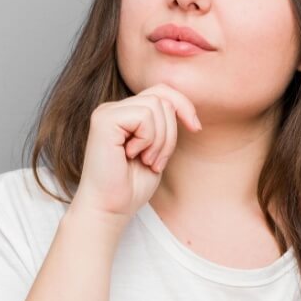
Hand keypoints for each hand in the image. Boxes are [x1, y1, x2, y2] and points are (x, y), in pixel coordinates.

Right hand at [69, 83, 201, 223]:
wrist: (109, 209)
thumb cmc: (131, 186)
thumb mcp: (158, 149)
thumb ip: (164, 125)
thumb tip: (184, 106)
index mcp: (124, 114)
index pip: (162, 91)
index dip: (184, 106)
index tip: (196, 128)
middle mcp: (113, 109)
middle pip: (162, 98)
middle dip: (170, 133)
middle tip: (156, 161)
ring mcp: (106, 112)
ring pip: (156, 106)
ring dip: (160, 140)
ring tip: (146, 160)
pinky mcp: (104, 120)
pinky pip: (144, 116)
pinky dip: (147, 139)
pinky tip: (132, 155)